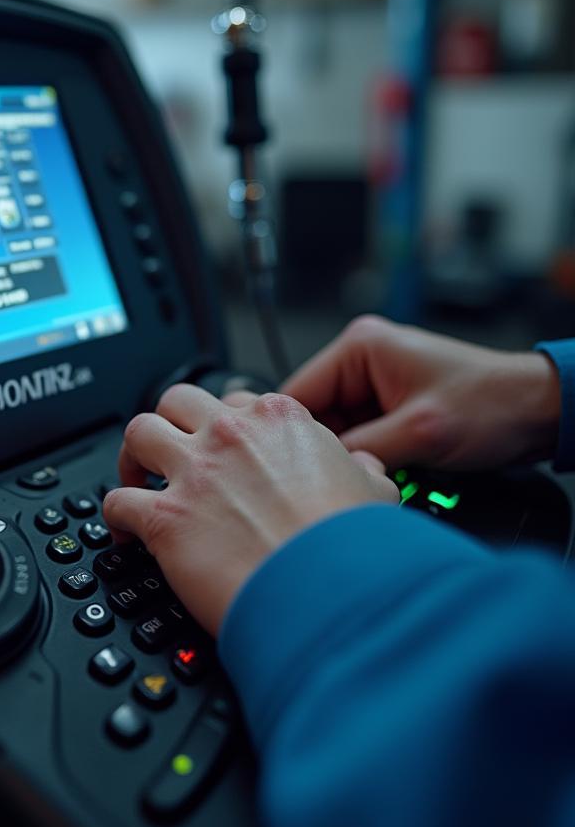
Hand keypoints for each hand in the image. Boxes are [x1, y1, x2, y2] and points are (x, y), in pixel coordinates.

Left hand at [102, 386, 397, 635]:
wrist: (332, 594)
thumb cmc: (353, 548)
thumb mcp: (375, 491)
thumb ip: (361, 469)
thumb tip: (362, 467)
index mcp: (278, 420)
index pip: (237, 401)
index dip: (226, 425)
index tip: (222, 446)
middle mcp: (230, 436)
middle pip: (177, 401)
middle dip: (171, 423)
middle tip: (172, 452)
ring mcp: (194, 472)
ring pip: (138, 432)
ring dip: (133, 455)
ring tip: (138, 478)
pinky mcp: (165, 517)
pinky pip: (116, 501)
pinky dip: (114, 516)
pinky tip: (124, 533)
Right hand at [280, 315, 560, 470]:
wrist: (542, 413)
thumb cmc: (495, 404)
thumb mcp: (419, 432)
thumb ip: (360, 450)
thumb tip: (315, 470)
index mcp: (360, 347)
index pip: (297, 392)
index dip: (289, 433)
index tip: (284, 468)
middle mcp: (363, 360)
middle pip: (314, 414)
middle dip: (325, 449)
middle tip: (332, 479)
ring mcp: (376, 385)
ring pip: (336, 431)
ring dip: (348, 457)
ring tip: (362, 478)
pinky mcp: (389, 407)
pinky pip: (360, 437)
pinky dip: (366, 459)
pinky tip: (377, 475)